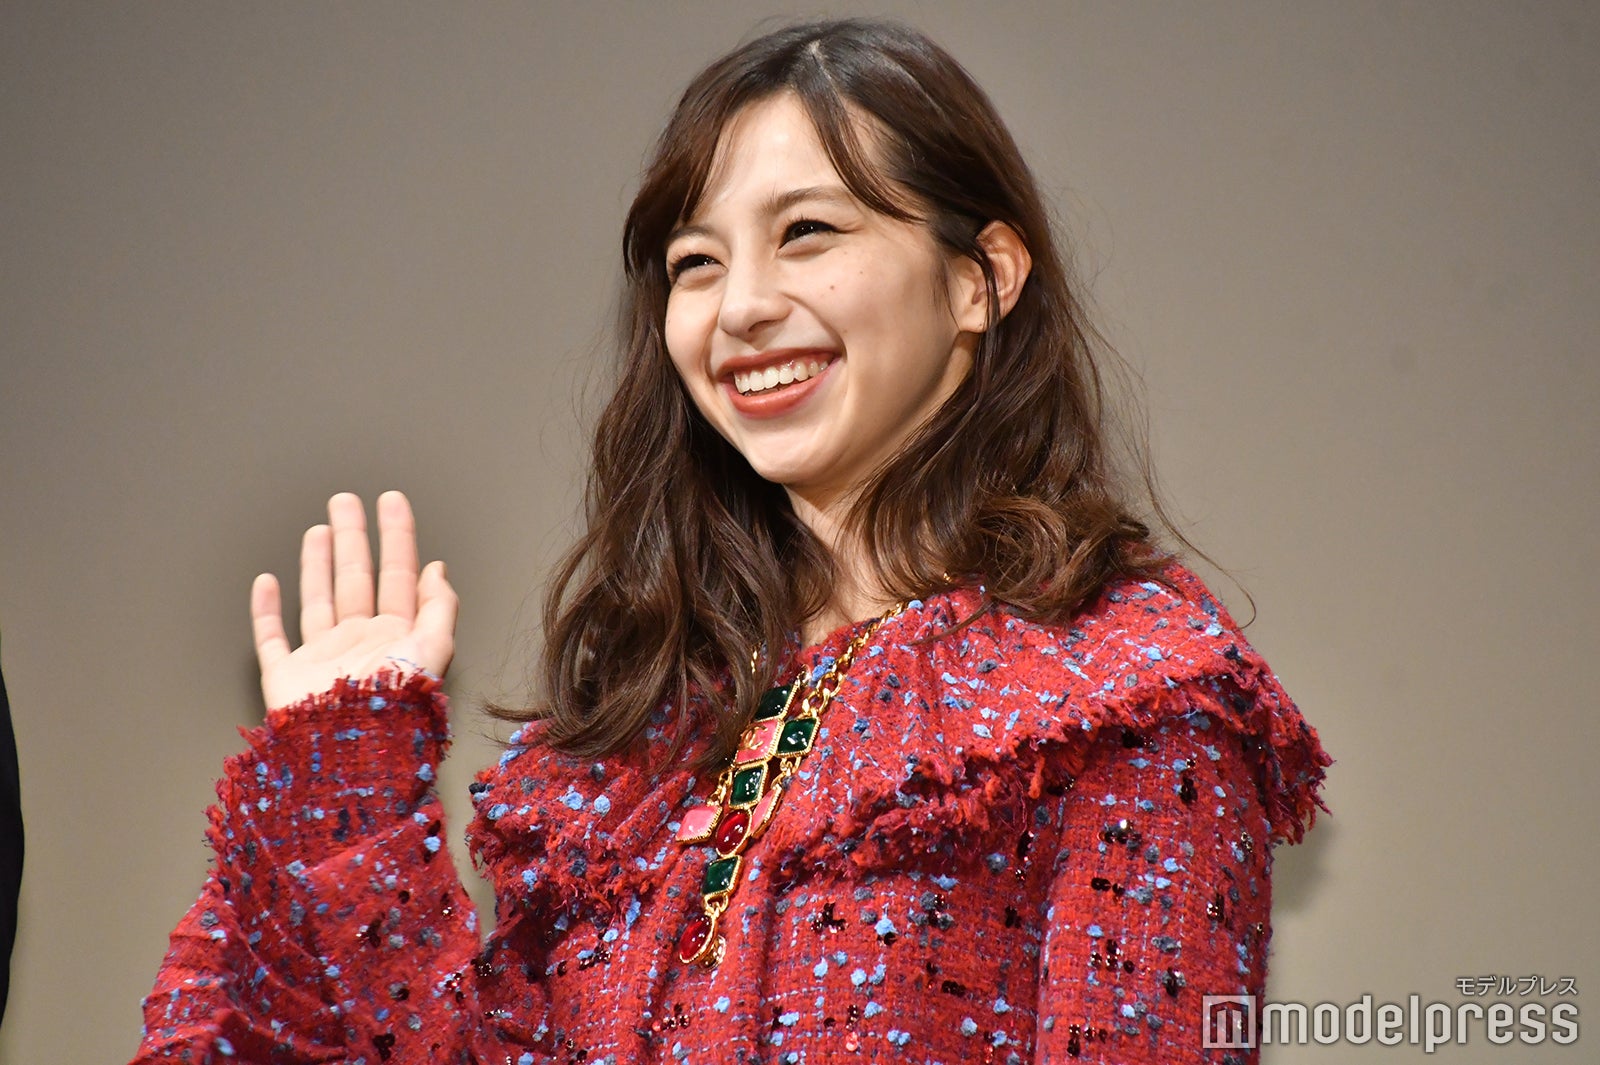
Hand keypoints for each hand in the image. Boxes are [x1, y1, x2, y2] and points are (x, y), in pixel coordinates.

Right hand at [250, 491, 457, 711]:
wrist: (351, 752)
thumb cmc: (394, 707)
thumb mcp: (433, 650)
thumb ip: (439, 606)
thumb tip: (438, 569)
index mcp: (397, 638)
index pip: (398, 574)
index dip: (397, 536)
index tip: (392, 502)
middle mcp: (360, 644)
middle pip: (355, 578)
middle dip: (353, 538)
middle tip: (346, 501)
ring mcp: (323, 659)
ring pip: (318, 599)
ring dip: (318, 564)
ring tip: (320, 529)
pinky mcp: (287, 678)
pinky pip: (271, 637)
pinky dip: (265, 610)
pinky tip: (267, 582)